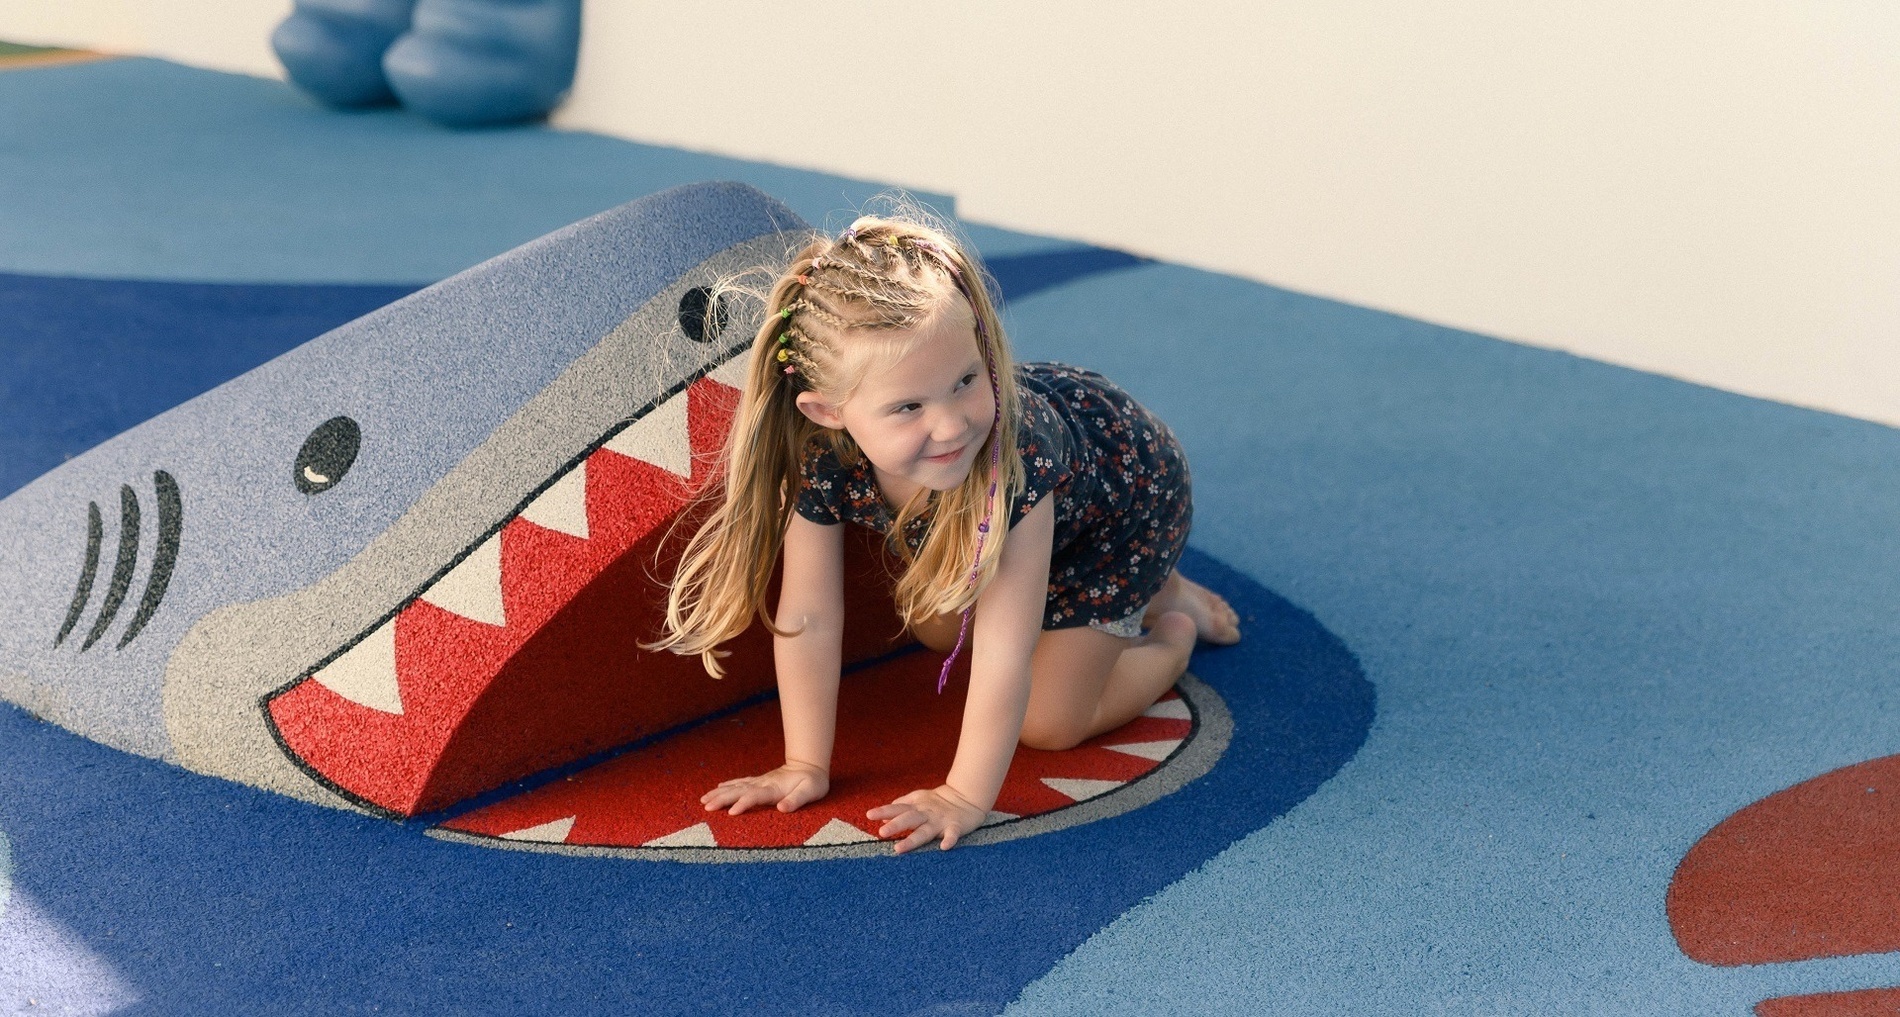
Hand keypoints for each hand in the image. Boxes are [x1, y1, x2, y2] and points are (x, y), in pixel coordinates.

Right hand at [700, 760, 828, 815]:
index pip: (755, 796)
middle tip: (706, 806)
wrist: (810, 765)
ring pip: (736, 786)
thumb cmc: (812, 782)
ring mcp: (760, 781)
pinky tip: (718, 788)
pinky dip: (728, 785)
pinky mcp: (760, 781)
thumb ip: (796, 800)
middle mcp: (763, 784)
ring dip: (719, 793)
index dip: (743, 804)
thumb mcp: (810, 791)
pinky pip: (740, 783)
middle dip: (722, 798)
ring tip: (703, 799)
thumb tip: (781, 808)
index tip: (730, 813)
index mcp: (774, 789)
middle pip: (739, 791)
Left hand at [866, 784, 989, 852]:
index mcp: (917, 806)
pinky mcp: (955, 826)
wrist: (967, 797)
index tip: (869, 815)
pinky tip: (944, 847)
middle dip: (896, 825)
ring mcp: (940, 820)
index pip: (897, 808)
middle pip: (909, 819)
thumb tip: (883, 817)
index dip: (884, 811)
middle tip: (881, 832)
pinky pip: (952, 834)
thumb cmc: (938, 802)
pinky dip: (949, 840)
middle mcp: (926, 813)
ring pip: (925, 831)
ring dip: (912, 840)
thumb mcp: (918, 800)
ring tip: (899, 849)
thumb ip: (901, 807)